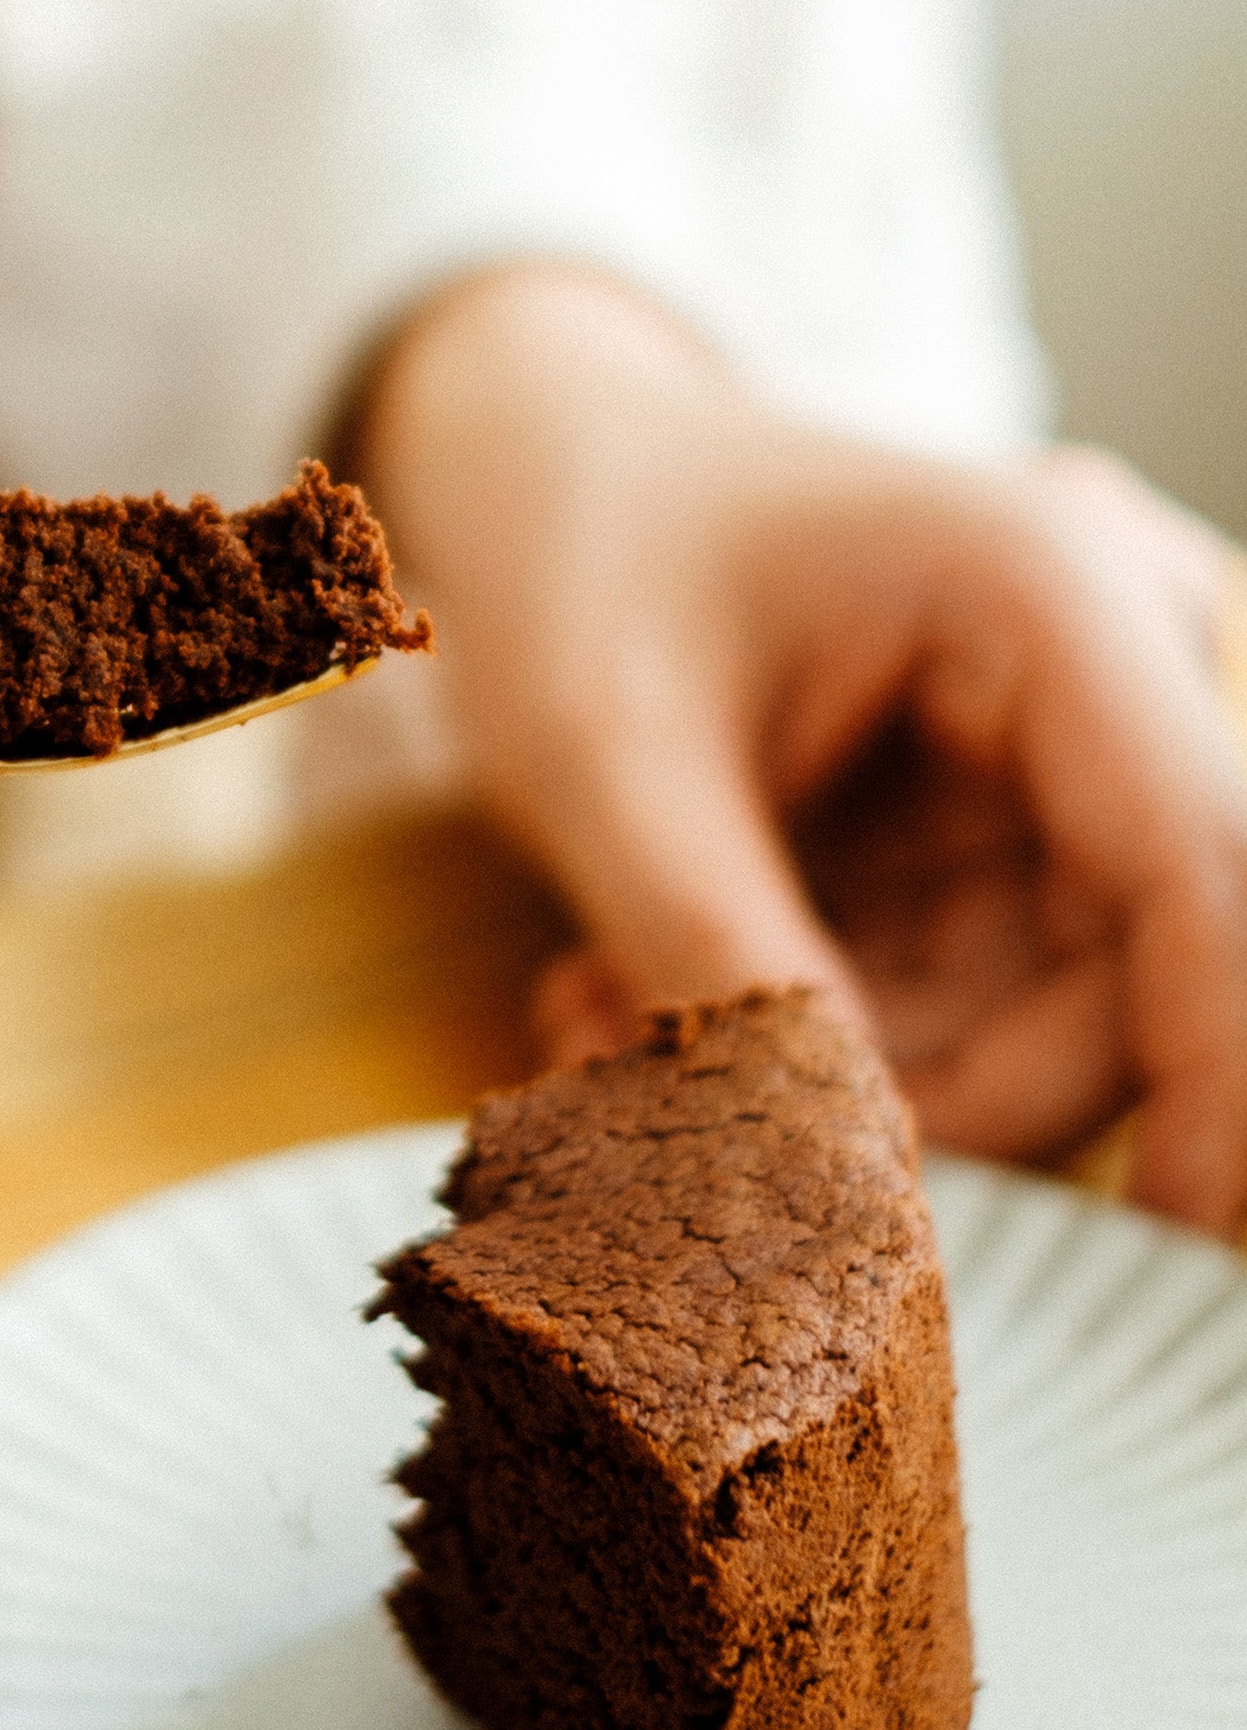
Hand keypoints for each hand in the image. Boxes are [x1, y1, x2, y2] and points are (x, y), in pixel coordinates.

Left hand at [359, 265, 1246, 1234]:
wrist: (550, 478)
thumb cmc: (577, 560)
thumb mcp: (603, 757)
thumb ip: (721, 955)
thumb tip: (835, 1184)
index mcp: (1047, 601)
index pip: (1212, 873)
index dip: (1223, 1078)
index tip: (1188, 1251)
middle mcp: (1110, 673)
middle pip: (1131, 980)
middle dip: (926, 1095)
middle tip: (683, 1110)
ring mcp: (1066, 763)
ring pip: (1040, 1020)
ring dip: (840, 1076)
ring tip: (608, 1029)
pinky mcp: (1005, 833)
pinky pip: (966, 1001)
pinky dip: (819, 1037)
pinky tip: (640, 999)